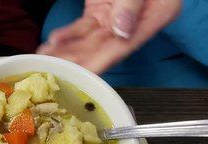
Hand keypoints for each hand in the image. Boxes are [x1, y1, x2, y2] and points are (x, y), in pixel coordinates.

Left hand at [38, 0, 180, 73]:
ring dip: (69, 51)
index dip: (104, 60)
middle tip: (58, 70)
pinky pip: (83, 28)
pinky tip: (52, 44)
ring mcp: (118, 19)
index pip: (128, 43)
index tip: (86, 73)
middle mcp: (139, 22)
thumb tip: (122, 30)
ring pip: (91, 40)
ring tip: (48, 59)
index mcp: (160, 13)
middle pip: (106, 47)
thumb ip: (131, 3)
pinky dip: (67, 36)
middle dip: (80, 60)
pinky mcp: (101, 13)